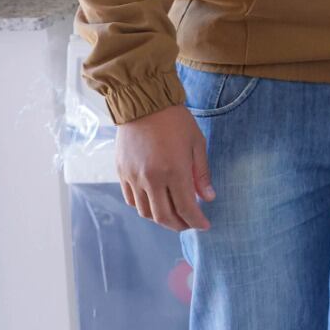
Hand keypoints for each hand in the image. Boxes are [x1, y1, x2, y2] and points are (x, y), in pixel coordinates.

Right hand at [114, 104, 213, 231]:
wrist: (144, 104)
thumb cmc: (175, 121)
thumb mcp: (197, 143)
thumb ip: (202, 173)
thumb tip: (208, 198)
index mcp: (174, 171)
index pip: (186, 208)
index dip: (196, 221)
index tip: (205, 225)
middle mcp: (151, 179)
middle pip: (164, 217)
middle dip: (179, 225)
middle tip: (190, 224)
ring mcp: (134, 178)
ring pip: (145, 212)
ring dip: (161, 219)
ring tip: (174, 215)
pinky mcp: (122, 173)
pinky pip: (131, 200)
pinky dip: (144, 207)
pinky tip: (156, 202)